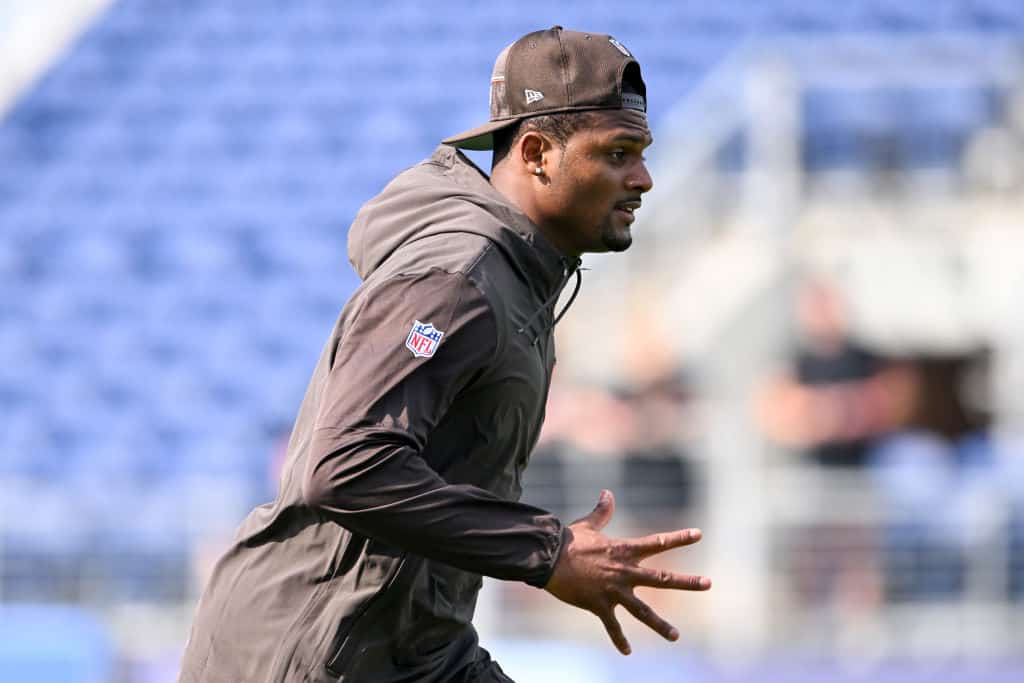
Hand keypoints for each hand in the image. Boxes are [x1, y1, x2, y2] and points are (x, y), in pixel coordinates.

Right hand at [543, 489, 710, 654]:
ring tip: (675, 636)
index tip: (699, 535)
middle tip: (708, 583)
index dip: (679, 538)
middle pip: (662, 578)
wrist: (547, 559)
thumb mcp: (587, 525)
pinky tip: (627, 651)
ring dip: (660, 625)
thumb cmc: (567, 541)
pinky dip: (619, 639)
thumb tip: (607, 493)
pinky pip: (612, 626)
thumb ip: (601, 512)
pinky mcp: (600, 605)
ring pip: (643, 611)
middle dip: (687, 582)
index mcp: (624, 550)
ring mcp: (614, 590)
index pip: (657, 543)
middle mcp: (624, 571)